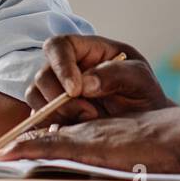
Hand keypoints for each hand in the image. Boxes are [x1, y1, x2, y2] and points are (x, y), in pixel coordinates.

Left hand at [0, 110, 179, 173]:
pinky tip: (7, 153)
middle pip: (38, 137)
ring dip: (10, 147)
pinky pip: (51, 145)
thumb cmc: (160, 146)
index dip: (24, 144)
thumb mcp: (128, 152)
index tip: (1, 150)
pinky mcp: (88, 144)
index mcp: (89, 134)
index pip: (50, 138)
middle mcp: (82, 132)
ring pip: (39, 139)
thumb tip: (91, 164)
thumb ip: (107, 155)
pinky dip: (26, 149)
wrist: (177, 135)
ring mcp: (83, 136)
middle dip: (8, 145)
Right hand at [26, 34, 172, 124]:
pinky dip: (48, 127)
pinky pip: (36, 118)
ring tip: (87, 123)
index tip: (75, 90)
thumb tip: (85, 83)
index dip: (61, 66)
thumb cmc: (144, 95)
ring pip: (34, 97)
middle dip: (59, 98)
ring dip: (55, 114)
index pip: (59, 46)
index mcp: (86, 50)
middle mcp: (66, 68)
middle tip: (89, 114)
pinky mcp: (53, 115)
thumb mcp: (141, 79)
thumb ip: (116, 74)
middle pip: (42, 75)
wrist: (145, 126)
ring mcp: (56, 92)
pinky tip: (72, 134)